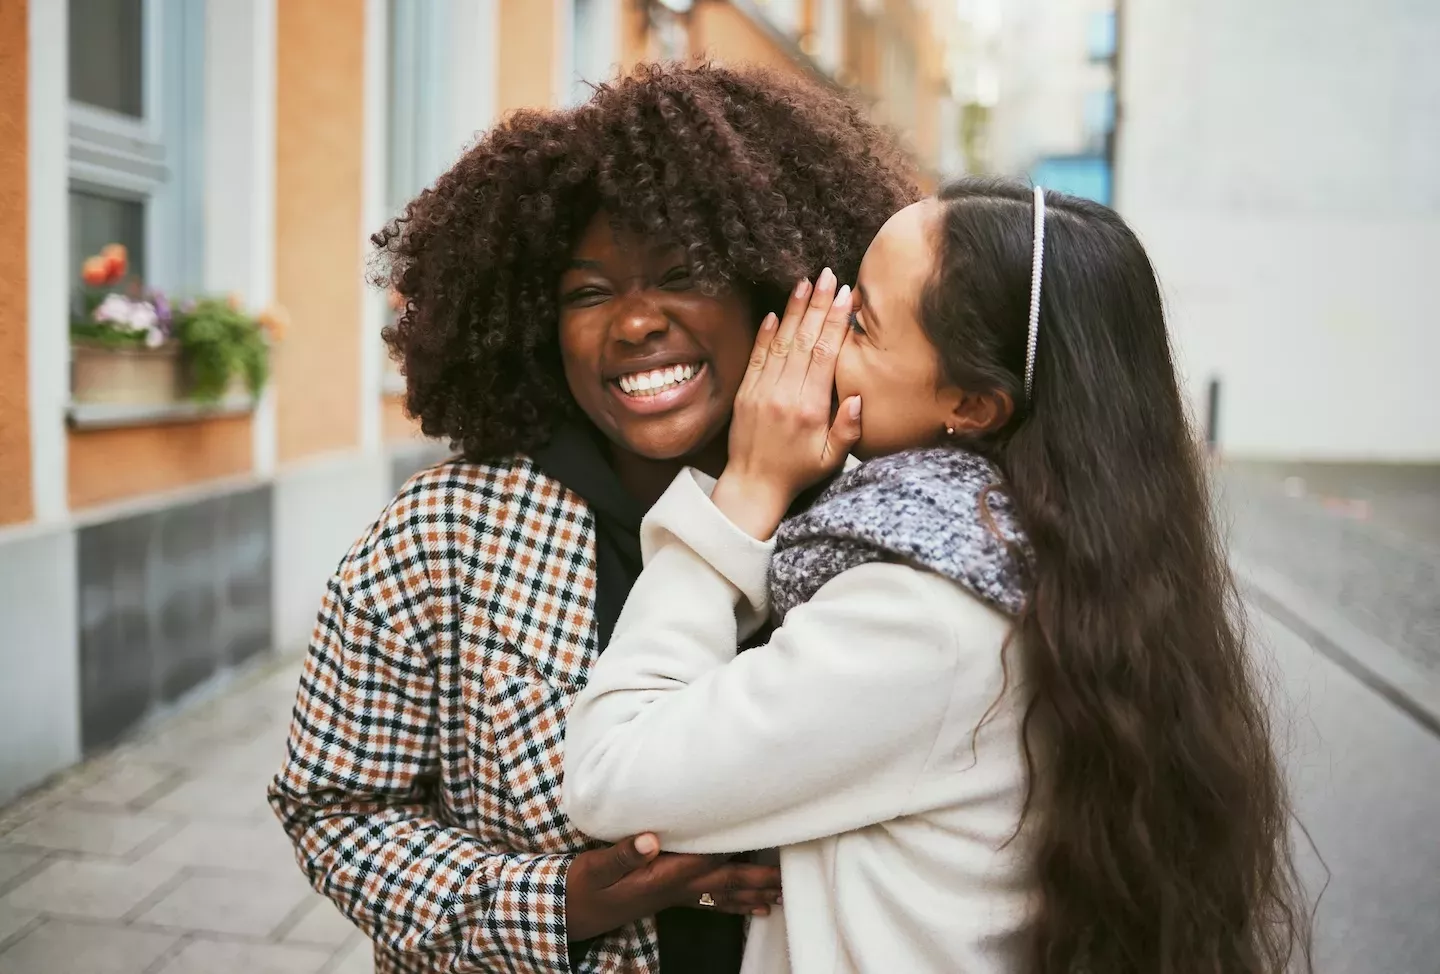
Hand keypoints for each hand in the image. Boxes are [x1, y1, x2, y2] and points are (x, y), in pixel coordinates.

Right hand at [565, 833, 782, 941]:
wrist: (568, 914)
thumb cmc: (580, 888)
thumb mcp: (594, 869)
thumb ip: (622, 854)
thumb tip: (650, 838)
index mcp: (662, 877)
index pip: (706, 858)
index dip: (733, 845)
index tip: (760, 829)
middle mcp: (673, 888)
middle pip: (723, 882)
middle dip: (756, 880)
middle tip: (786, 880)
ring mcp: (671, 895)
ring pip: (719, 894)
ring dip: (750, 894)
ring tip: (777, 896)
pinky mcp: (666, 897)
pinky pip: (708, 899)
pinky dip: (731, 900)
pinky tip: (747, 904)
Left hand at [713, 268, 860, 539]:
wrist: (753, 485)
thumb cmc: (798, 472)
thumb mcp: (831, 459)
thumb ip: (847, 430)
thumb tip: (857, 397)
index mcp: (808, 408)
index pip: (823, 355)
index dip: (835, 322)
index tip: (846, 296)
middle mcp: (783, 395)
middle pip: (803, 341)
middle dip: (818, 305)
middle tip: (829, 275)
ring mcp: (761, 391)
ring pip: (781, 343)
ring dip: (794, 311)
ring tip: (805, 283)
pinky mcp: (745, 392)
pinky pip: (758, 356)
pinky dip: (767, 333)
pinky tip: (777, 312)